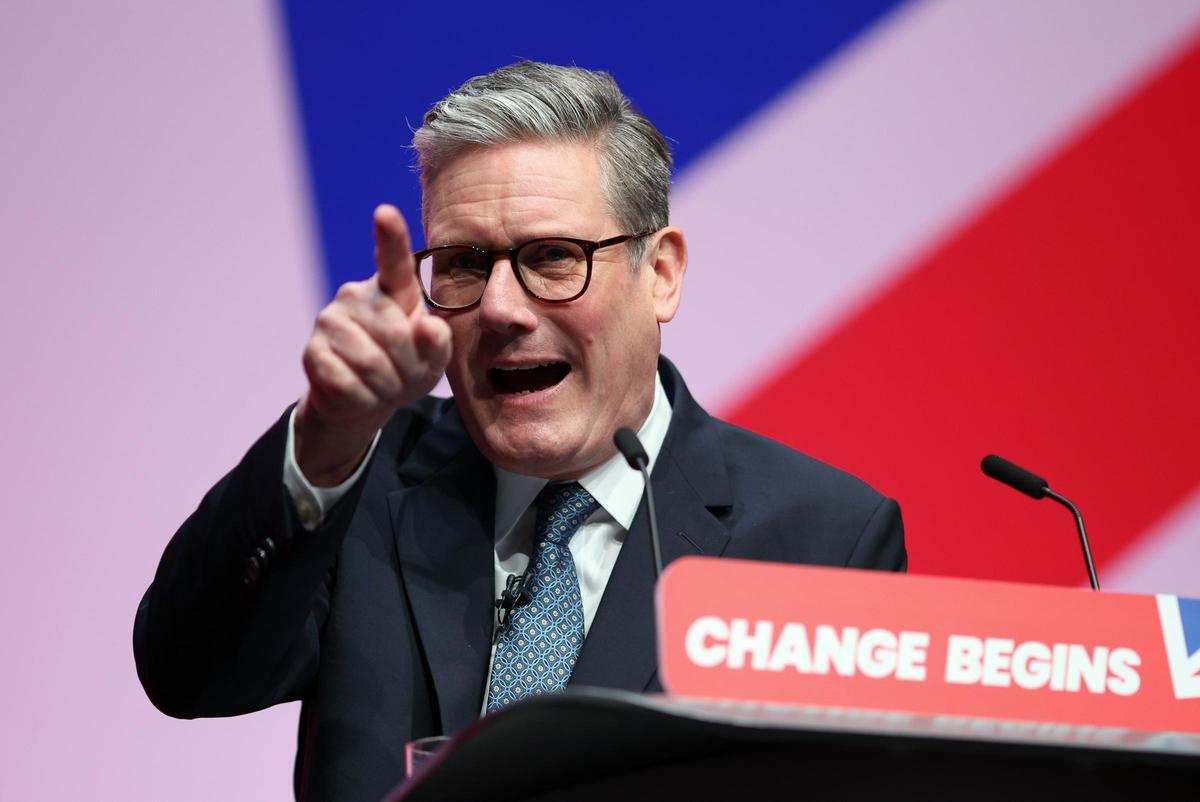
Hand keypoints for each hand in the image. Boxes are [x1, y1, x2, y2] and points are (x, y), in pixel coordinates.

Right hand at [294, 204, 450, 485]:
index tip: (384, 212)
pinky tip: (360, 393)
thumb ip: (438, 343)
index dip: (390, 237)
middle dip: (409, 368)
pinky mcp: (312, 352)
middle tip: (403, 375)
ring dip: (387, 387)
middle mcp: (356, 294)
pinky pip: (348, 384)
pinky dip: (364, 400)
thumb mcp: (434, 359)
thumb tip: (429, 327)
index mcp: (393, 289)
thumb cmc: (406, 368)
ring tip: (384, 385)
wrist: (364, 400)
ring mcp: (329, 320)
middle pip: (397, 335)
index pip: (393, 260)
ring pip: (372, 363)